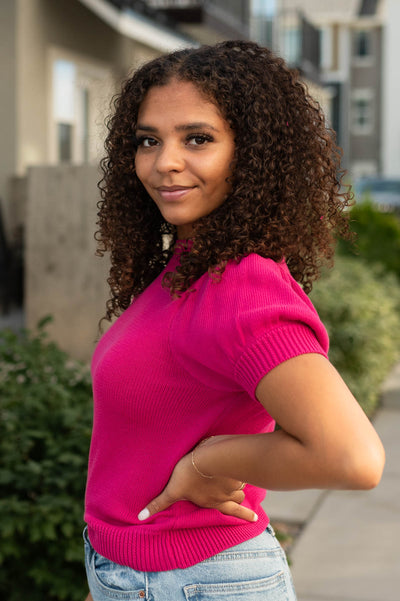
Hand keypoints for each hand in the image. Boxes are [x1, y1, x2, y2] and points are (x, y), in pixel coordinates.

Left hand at [137, 438, 257, 522]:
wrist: (213, 457)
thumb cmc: (190, 470)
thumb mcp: (172, 487)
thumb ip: (161, 501)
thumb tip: (140, 517)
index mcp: (211, 501)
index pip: (224, 513)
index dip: (238, 517)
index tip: (255, 519)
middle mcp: (225, 497)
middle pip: (237, 501)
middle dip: (241, 502)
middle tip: (251, 509)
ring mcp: (234, 485)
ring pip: (241, 489)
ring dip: (241, 487)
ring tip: (242, 484)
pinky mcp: (240, 472)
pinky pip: (245, 474)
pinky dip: (246, 472)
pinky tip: (245, 465)